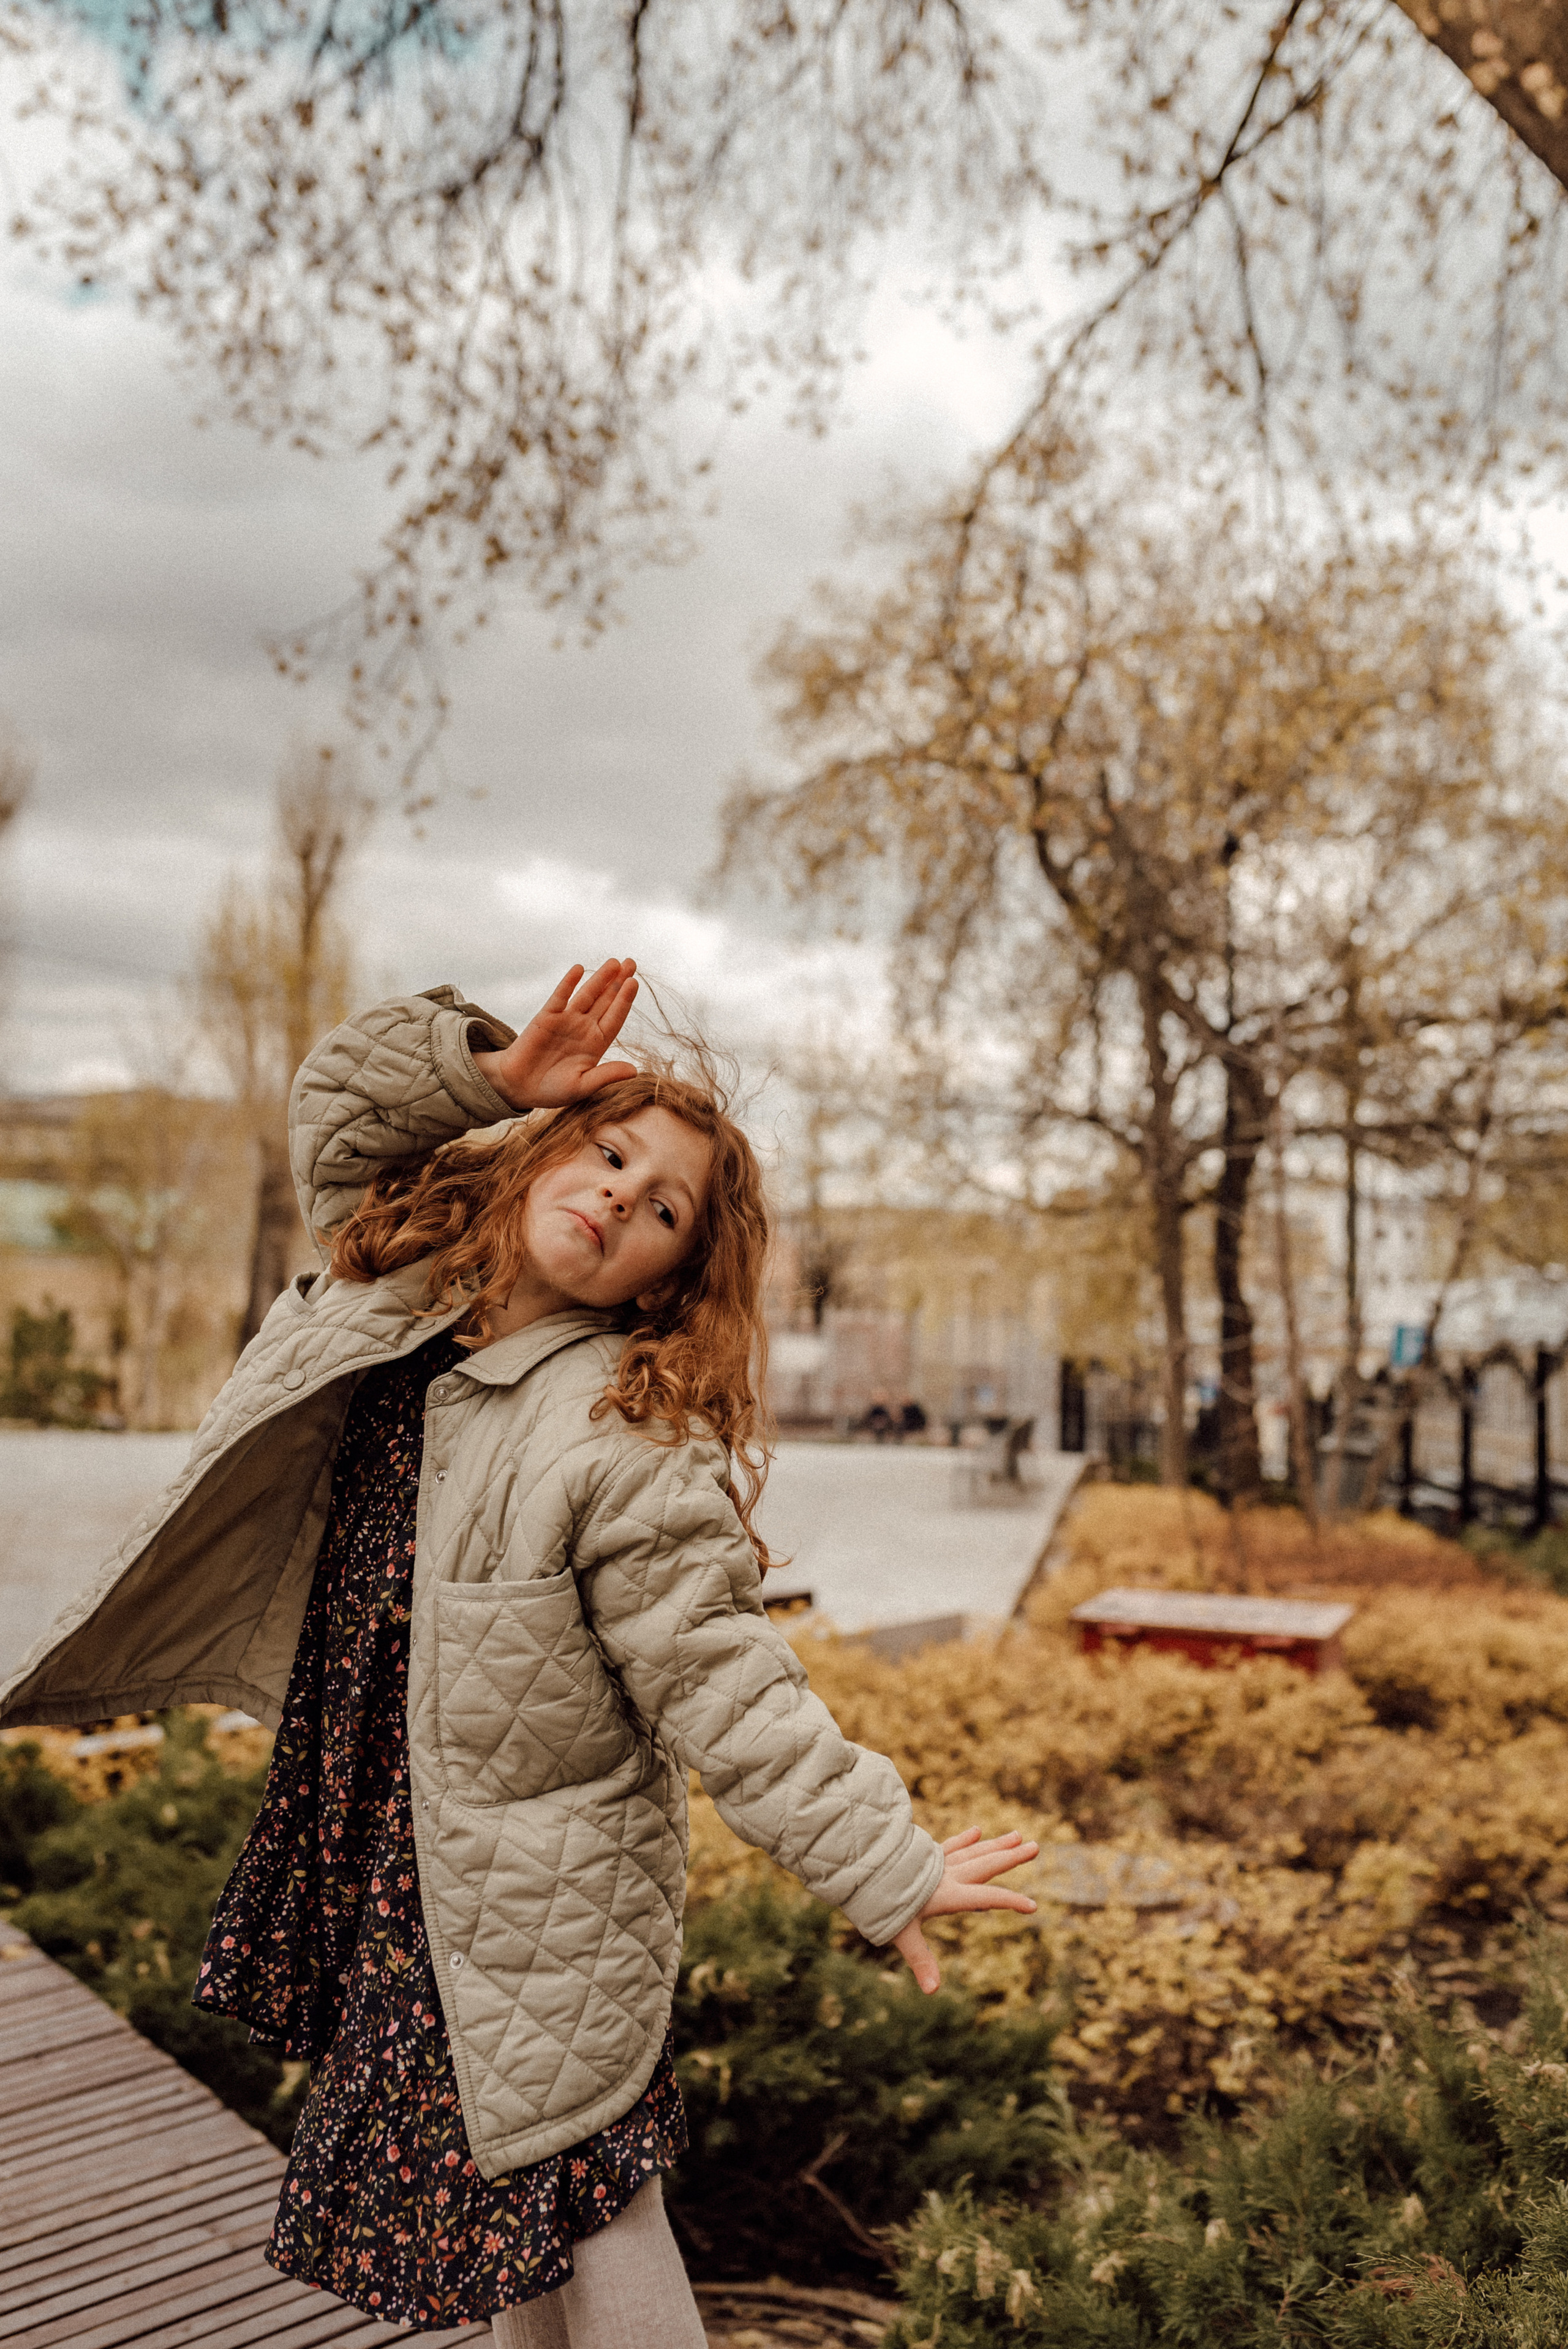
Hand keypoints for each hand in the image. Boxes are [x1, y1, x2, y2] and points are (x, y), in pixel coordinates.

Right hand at [474, 960, 638, 1110]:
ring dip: (599, 978)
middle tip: (631, 962)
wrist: (519, 1087)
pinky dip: (568, 983)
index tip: (635, 983)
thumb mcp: (582, 1085)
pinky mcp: (546, 1016)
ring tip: (613, 962)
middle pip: (605, 1000)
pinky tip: (579, 969)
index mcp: (596, 1044)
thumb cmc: (553, 1090)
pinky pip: (560, 997)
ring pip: (586, 994)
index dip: (625, 1001)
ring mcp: (566, 1020)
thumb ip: (606, 1076)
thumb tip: (634, 1071)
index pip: (615, 1018)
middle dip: (618, 982)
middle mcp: (584, 1028)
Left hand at [892, 1827, 1038, 1994]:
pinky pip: (950, 1846)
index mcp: (947, 1894)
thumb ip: (920, 1961)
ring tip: (1019, 1835)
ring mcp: (937, 1862)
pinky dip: (964, 1839)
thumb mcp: (901, 1934)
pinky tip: (975, 1831)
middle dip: (1011, 1857)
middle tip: (1036, 1847)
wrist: (860, 1867)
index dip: (1009, 1901)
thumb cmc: (880, 1903)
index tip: (1033, 1906)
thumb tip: (933, 1991)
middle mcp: (947, 1875)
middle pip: (985, 1864)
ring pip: (973, 1851)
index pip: (985, 1898)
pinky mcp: (925, 1856)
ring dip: (996, 1844)